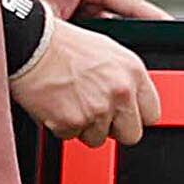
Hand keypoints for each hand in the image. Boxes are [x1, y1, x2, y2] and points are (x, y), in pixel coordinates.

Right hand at [12, 14, 158, 145]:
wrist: (31, 46)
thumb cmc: (61, 45)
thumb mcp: (106, 51)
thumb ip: (124, 78)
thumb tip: (131, 100)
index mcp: (133, 71)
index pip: (152, 114)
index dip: (135, 116)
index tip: (125, 116)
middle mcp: (119, 91)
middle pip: (131, 134)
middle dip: (113, 128)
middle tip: (95, 113)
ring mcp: (97, 109)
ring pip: (98, 139)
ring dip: (84, 127)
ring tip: (70, 102)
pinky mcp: (72, 122)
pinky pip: (71, 137)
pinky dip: (61, 126)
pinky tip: (57, 104)